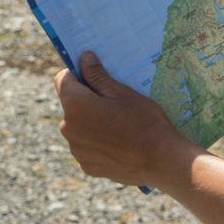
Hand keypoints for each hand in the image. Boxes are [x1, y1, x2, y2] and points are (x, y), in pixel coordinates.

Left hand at [55, 51, 195, 186]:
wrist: (160, 160)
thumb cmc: (143, 121)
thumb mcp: (122, 92)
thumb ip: (97, 75)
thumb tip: (84, 58)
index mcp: (75, 105)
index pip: (63, 79)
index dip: (78, 74)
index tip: (96, 76)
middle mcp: (68, 128)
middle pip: (71, 104)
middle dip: (87, 99)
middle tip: (114, 102)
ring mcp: (76, 150)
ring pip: (78, 127)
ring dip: (90, 122)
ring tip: (119, 125)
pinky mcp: (86, 166)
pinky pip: (86, 146)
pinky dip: (96, 142)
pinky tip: (118, 143)